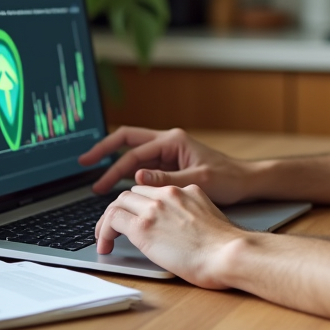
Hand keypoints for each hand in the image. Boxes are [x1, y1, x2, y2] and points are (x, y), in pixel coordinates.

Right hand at [78, 126, 251, 204]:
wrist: (247, 182)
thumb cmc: (228, 178)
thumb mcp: (197, 180)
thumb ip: (166, 179)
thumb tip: (137, 176)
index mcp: (173, 140)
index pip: (134, 152)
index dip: (113, 166)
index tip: (98, 181)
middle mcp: (168, 143)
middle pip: (127, 142)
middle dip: (104, 151)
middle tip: (83, 162)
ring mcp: (168, 154)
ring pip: (133, 155)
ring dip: (115, 166)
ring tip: (97, 182)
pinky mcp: (170, 166)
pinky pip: (143, 168)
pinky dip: (129, 176)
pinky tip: (118, 188)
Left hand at [95, 184, 243, 288]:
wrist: (229, 253)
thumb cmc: (226, 247)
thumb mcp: (209, 218)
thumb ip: (191, 215)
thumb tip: (180, 230)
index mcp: (186, 190)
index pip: (152, 190)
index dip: (138, 204)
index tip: (134, 216)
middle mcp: (168, 194)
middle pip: (132, 193)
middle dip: (120, 210)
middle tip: (113, 228)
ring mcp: (155, 208)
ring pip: (118, 203)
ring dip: (108, 220)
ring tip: (105, 238)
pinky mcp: (143, 226)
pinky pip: (113, 219)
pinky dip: (104, 231)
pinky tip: (106, 244)